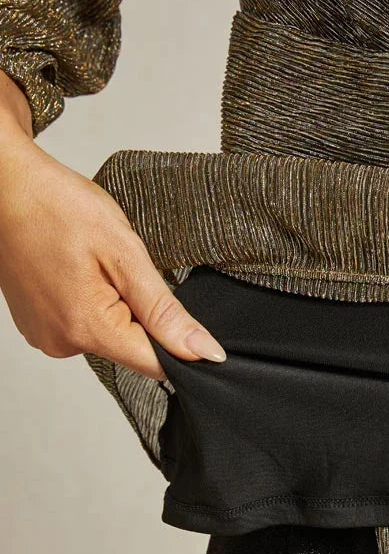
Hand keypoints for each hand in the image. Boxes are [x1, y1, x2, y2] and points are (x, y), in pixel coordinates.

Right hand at [0, 76, 225, 381]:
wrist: (7, 189)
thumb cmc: (58, 208)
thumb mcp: (125, 254)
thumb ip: (164, 311)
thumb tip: (203, 351)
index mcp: (86, 328)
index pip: (157, 364)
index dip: (182, 345)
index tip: (179, 311)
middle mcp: (62, 343)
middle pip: (132, 347)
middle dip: (143, 313)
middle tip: (121, 268)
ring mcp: (46, 336)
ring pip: (109, 334)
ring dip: (118, 306)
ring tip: (94, 265)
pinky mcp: (39, 327)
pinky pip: (85, 325)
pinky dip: (94, 303)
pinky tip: (80, 271)